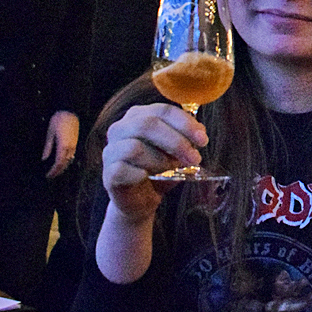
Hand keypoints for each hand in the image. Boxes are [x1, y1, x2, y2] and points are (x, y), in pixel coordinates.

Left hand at [43, 111, 79, 178]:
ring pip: (69, 161)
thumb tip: (44, 158)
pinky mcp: (75, 142)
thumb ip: (48, 147)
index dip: (54, 171)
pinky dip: (66, 161)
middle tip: (50, 176)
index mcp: (63, 146)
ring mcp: (74, 145)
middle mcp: (70, 148)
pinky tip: (62, 162)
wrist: (70, 112)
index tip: (48, 175)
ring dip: (63, 167)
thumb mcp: (50, 133)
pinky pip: (71, 156)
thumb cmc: (58, 120)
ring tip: (55, 171)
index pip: (59, 163)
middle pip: (65, 164)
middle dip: (58, 171)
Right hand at [94, 103, 210, 284]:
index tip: (203, 139)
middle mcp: (120, 128)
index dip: (185, 123)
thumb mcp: (178, 152)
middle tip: (194, 158)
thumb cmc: (160, 171)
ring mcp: (111, 150)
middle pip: (147, 125)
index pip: (162, 111)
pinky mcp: (108, 173)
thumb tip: (200, 131)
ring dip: (160, 160)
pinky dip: (141, 174)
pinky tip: (149, 178)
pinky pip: (122, 169)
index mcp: (138, 116)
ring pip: (135, 147)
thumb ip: (187, 138)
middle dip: (176, 142)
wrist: (142, 201)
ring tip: (172, 171)